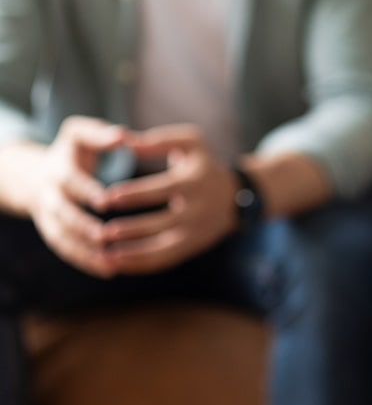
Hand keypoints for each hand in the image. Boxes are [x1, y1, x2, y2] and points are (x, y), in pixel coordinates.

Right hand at [27, 116, 125, 277]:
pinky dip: (86, 262)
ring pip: (63, 238)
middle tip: (105, 235)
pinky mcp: (54, 234)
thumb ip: (99, 133)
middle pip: (63, 214)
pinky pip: (67, 252)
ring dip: (85, 252)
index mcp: (58, 170)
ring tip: (112, 263)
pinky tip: (111, 271)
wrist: (38, 175)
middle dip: (82, 225)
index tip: (105, 199)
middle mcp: (50, 196)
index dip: (86, 190)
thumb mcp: (79, 135)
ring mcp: (49, 219)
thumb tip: (122, 135)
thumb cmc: (72, 152)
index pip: (70, 181)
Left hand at [98, 125, 238, 274]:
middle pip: (162, 223)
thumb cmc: (203, 165)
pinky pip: (164, 260)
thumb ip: (158, 140)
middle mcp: (198, 210)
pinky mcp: (191, 247)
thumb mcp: (191, 143)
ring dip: (133, 254)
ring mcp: (196, 232)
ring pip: (162, 248)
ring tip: (104, 254)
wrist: (235, 197)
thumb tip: (125, 141)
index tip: (107, 198)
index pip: (163, 190)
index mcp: (196, 181)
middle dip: (131, 229)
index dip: (135, 194)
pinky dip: (140, 264)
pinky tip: (115, 263)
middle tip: (101, 232)